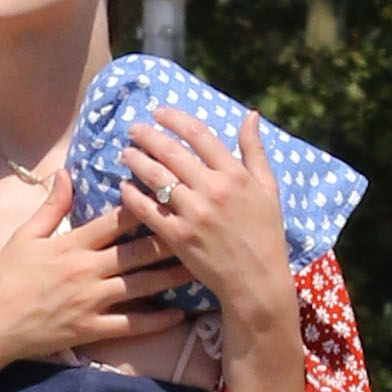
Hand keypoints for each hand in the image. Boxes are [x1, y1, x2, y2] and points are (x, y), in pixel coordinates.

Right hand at [0, 170, 192, 374]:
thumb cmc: (4, 280)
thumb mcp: (23, 237)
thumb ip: (51, 206)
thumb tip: (67, 172)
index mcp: (72, 245)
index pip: (115, 220)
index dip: (145, 205)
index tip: (171, 192)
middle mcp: (87, 271)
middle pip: (138, 251)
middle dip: (172, 239)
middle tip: (203, 229)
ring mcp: (91, 302)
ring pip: (142, 286)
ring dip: (173, 277)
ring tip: (201, 267)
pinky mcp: (91, 329)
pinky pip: (130, 326)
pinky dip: (156, 320)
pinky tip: (179, 314)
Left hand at [119, 109, 289, 324]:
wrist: (256, 279)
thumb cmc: (265, 233)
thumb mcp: (268, 188)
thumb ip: (255, 151)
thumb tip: (250, 115)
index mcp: (235, 174)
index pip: (200, 135)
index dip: (175, 119)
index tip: (159, 112)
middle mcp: (213, 189)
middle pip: (172, 152)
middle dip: (148, 136)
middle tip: (132, 129)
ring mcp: (193, 213)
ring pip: (157, 178)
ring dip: (137, 161)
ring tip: (125, 153)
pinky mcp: (178, 237)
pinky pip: (148, 211)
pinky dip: (133, 197)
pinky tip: (123, 188)